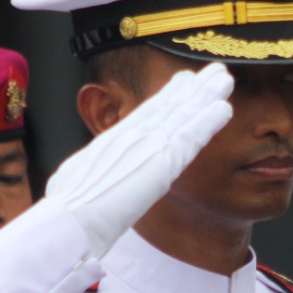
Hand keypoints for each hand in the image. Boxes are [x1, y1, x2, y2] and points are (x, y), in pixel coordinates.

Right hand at [46, 63, 232, 257]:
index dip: (168, 97)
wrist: (68, 221)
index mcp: (112, 143)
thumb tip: (87, 187)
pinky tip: (224, 109)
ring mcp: (145, 147)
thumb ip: (92, 178)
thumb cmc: (67, 213)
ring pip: (182, 114)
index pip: (146, 114)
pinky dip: (206, 122)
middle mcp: (130, 138)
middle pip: (168, 106)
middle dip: (192, 88)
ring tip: (225, 78)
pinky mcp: (160, 163)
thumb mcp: (77, 184)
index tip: (184, 81)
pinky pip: (189, 138)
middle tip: (214, 71)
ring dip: (205, 96)